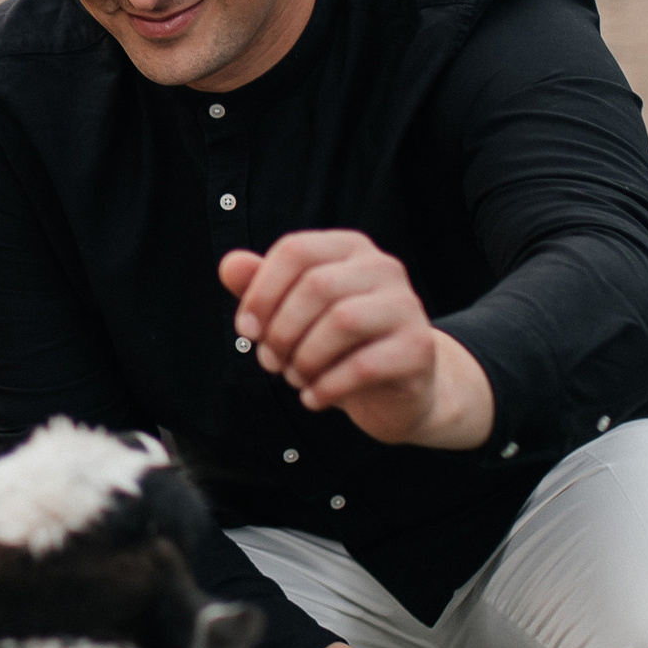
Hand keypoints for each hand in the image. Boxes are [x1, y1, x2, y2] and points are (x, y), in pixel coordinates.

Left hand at [217, 233, 493, 451]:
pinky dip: (328, 387)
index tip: (246, 329)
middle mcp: (383, 268)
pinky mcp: (418, 349)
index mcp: (349, 249)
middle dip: (281, 330)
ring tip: (295, 379)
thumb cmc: (339, 346)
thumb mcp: (294, 313)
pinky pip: (365, 365)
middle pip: (317, 285)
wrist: (398, 391)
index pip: (296, 251)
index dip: (261, 292)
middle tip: (270, 362)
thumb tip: (229, 264)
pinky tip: (314, 399)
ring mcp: (406, 306)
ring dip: (305, 359)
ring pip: (343, 321)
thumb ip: (261, 287)